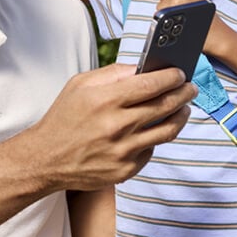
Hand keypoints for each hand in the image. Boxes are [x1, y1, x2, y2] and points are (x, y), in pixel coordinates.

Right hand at [21, 63, 195, 191]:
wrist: (46, 159)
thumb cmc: (64, 117)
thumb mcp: (80, 84)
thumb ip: (114, 73)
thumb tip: (143, 67)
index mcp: (105, 100)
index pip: (152, 84)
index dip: (172, 77)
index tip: (180, 73)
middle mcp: (117, 126)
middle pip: (165, 106)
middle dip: (184, 93)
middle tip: (190, 88)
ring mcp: (123, 150)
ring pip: (167, 130)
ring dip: (181, 116)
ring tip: (183, 108)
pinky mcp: (125, 169)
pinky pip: (152, 150)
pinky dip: (156, 137)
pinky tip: (155, 129)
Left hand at [160, 0, 236, 57]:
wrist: (212, 35)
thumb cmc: (205, 18)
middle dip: (169, 0)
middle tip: (182, 9)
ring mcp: (177, 1)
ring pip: (160, 3)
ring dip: (166, 10)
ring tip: (179, 17)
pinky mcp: (170, 12)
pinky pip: (158, 13)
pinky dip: (163, 19)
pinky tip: (175, 21)